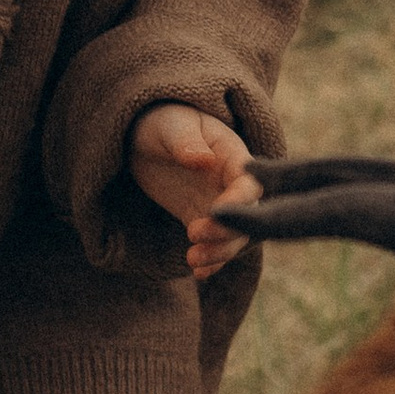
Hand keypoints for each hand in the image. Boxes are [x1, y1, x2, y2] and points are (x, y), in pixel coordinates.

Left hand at [129, 104, 258, 278]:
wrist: (145, 134)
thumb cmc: (164, 120)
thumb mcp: (173, 126)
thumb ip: (188, 143)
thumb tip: (204, 161)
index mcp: (235, 157)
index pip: (249, 187)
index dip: (237, 204)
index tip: (213, 213)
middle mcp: (232, 184)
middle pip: (246, 218)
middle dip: (226, 234)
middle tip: (193, 235)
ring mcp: (217, 202)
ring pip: (232, 237)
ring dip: (217, 253)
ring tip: (192, 261)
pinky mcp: (199, 216)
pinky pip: (212, 243)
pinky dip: (209, 260)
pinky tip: (197, 273)